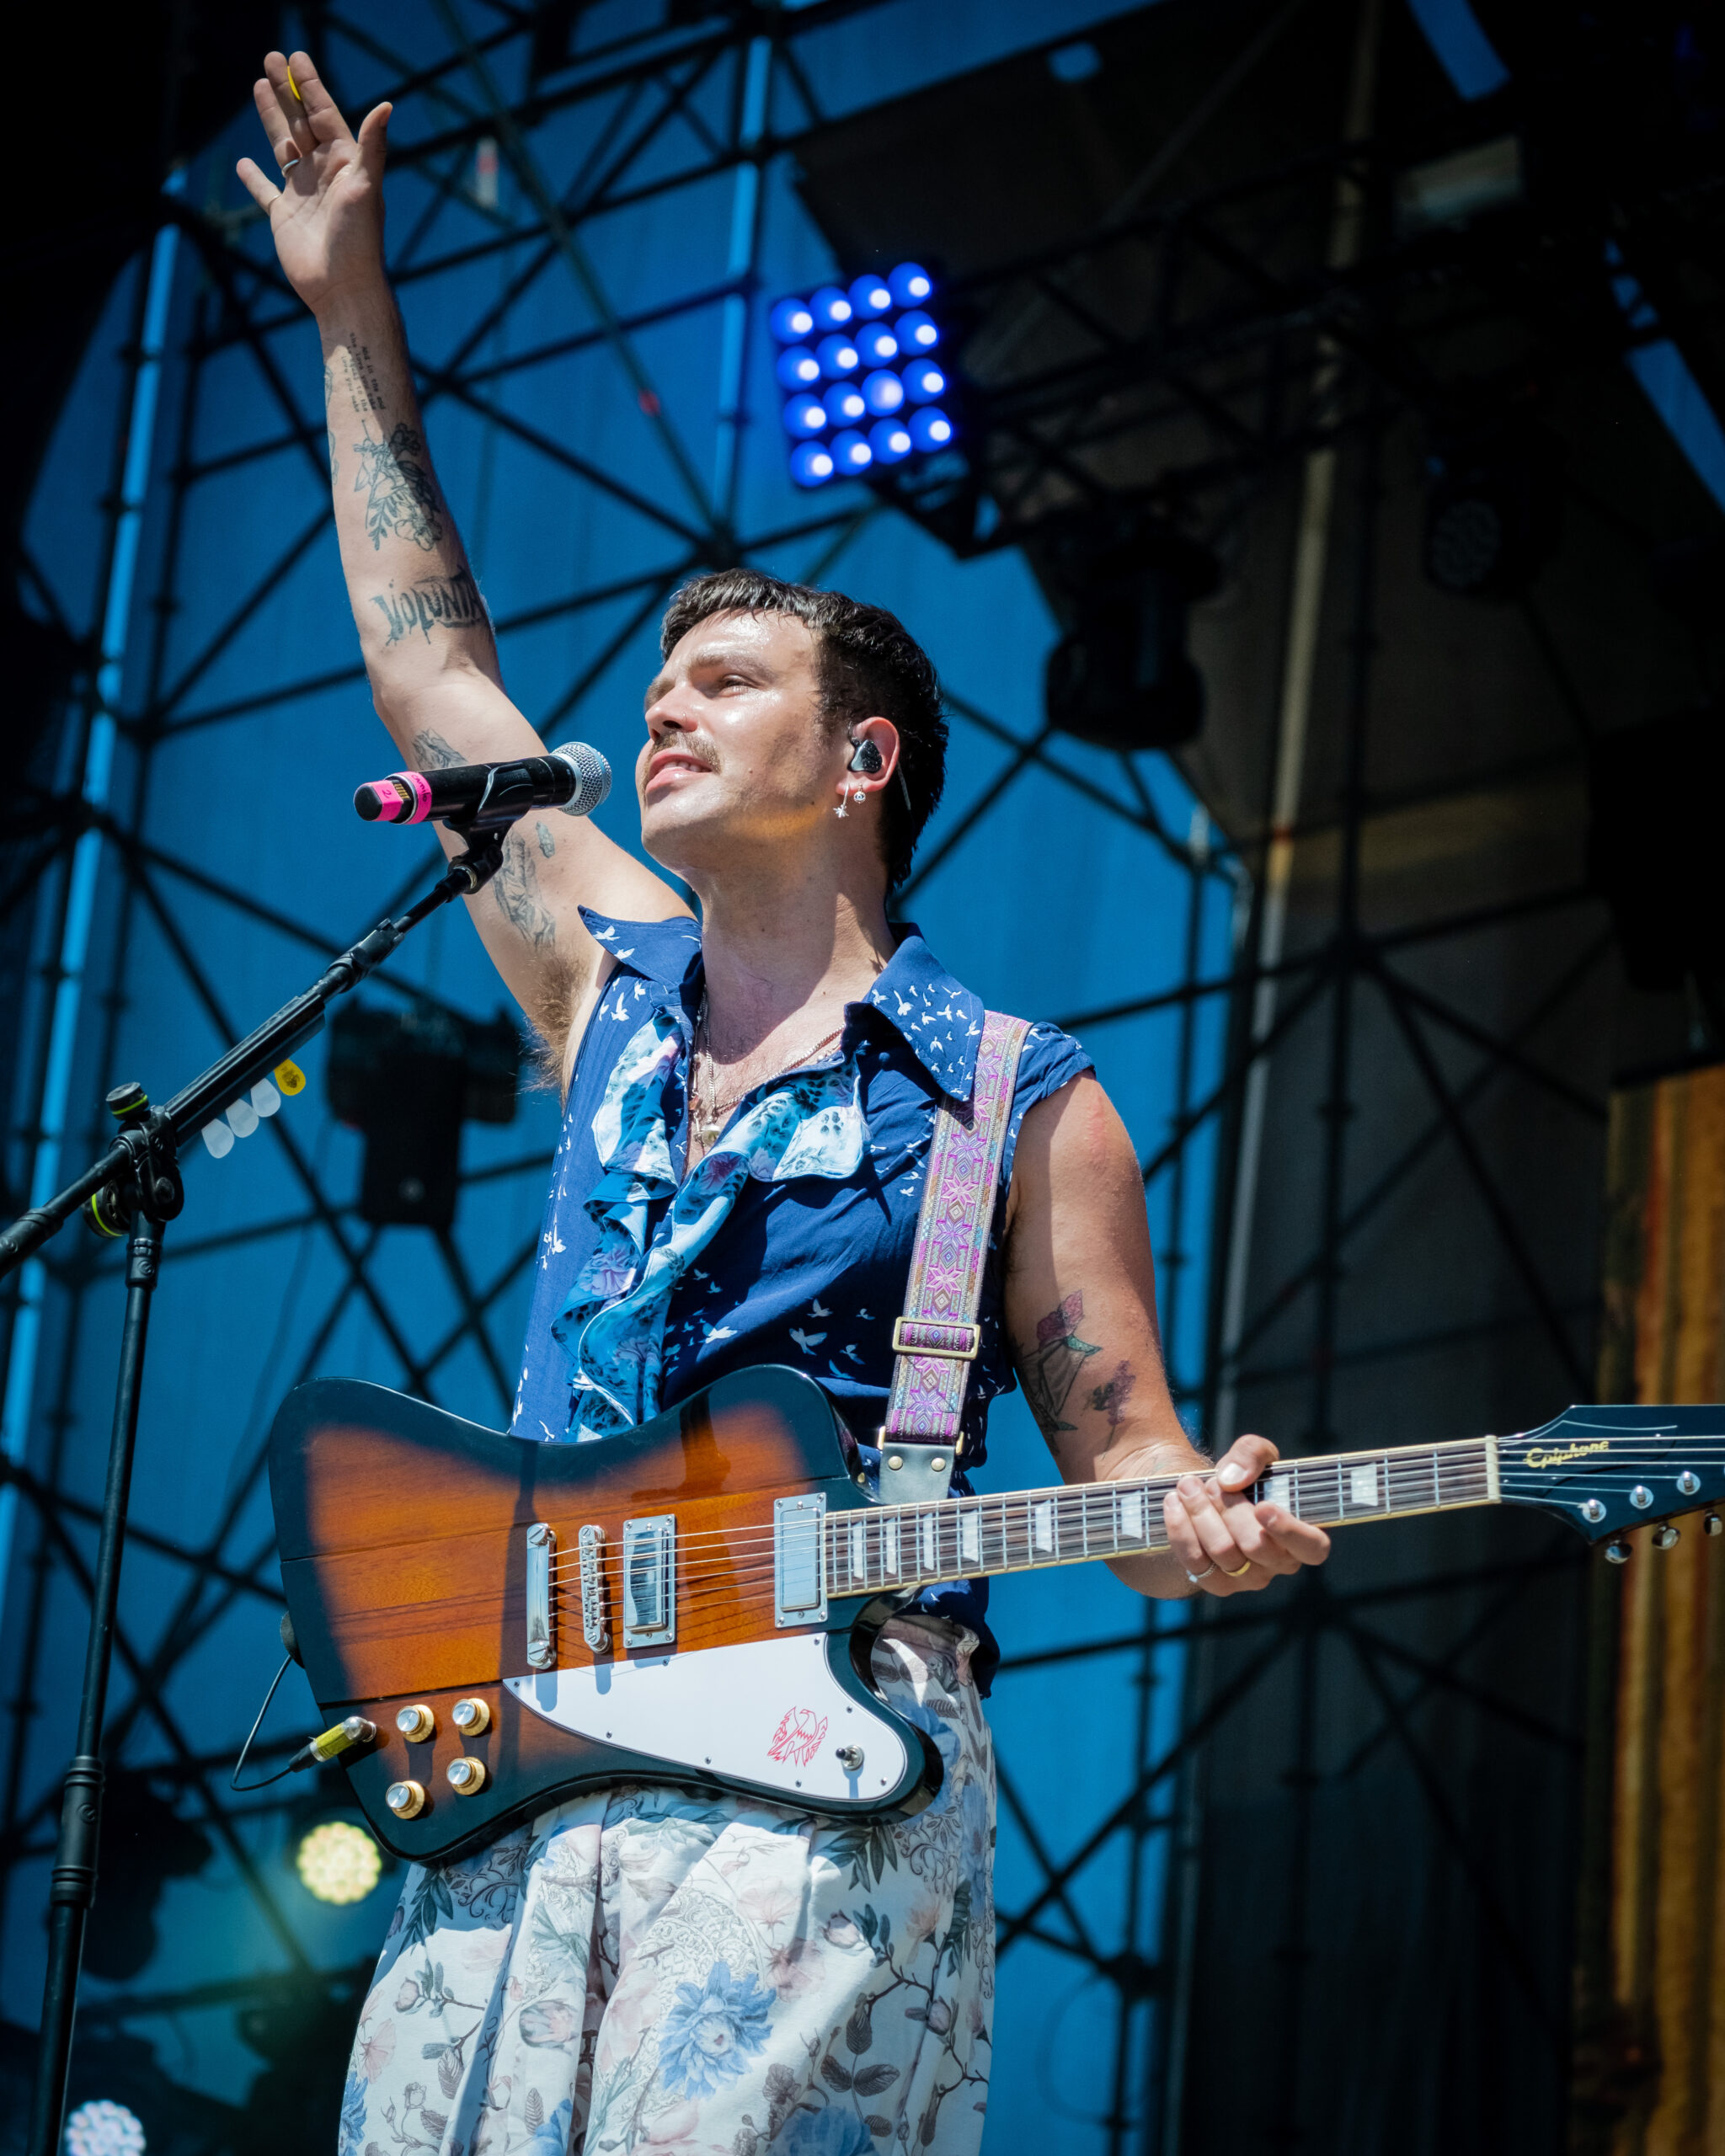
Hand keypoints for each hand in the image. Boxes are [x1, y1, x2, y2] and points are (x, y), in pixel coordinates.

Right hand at [235, 51, 390, 312]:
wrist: (343, 289)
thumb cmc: (359, 240)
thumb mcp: (366, 187)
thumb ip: (372, 145)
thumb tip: (386, 105)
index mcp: (345, 163)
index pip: (324, 114)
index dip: (310, 86)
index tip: (296, 57)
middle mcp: (324, 174)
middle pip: (301, 122)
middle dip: (286, 91)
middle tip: (270, 56)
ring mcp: (303, 193)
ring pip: (283, 146)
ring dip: (271, 118)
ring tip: (258, 85)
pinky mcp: (285, 216)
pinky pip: (265, 191)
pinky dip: (254, 178)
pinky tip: (245, 164)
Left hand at [1163, 1434, 1329, 1595]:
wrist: (1209, 1496)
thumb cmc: (1245, 1478)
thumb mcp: (1254, 1455)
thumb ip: (1252, 1454)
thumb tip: (1231, 1481)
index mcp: (1302, 1536)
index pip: (1312, 1547)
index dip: (1290, 1531)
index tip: (1262, 1506)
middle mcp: (1280, 1563)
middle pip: (1254, 1544)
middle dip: (1227, 1507)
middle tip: (1210, 1483)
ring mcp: (1248, 1579)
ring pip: (1222, 1551)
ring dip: (1200, 1512)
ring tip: (1187, 1486)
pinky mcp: (1217, 1584)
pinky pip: (1195, 1561)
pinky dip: (1180, 1528)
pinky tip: (1173, 1503)